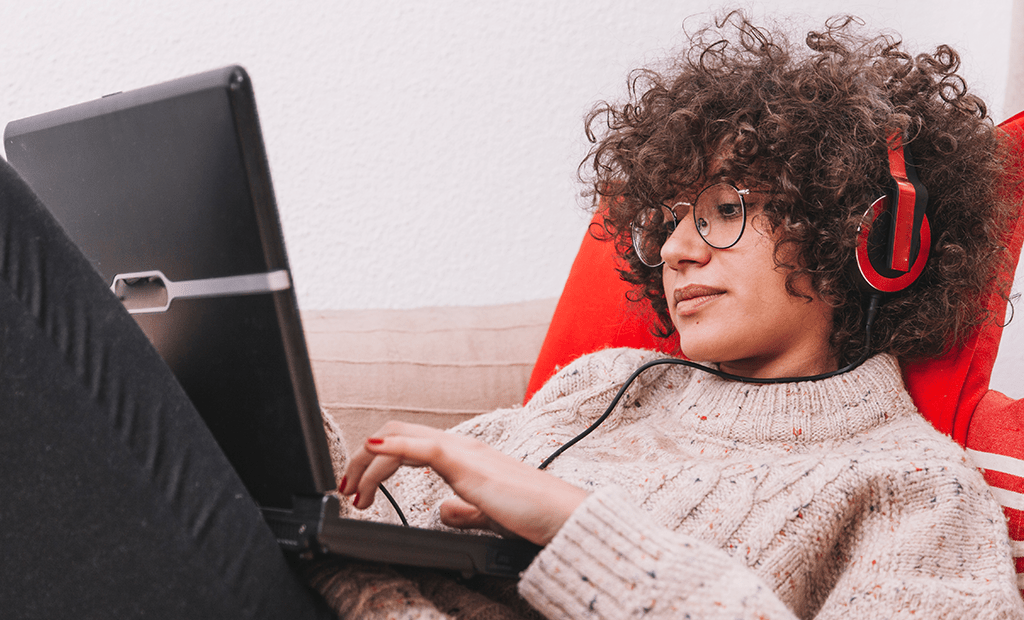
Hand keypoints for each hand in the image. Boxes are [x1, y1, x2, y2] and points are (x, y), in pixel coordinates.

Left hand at [339, 421, 587, 545]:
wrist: (561, 517)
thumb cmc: (532, 515)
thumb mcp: (487, 514)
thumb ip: (464, 511)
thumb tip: (443, 512)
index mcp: (463, 457)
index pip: (408, 444)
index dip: (377, 463)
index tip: (360, 491)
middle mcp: (460, 447)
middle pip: (396, 433)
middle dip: (362, 460)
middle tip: (347, 489)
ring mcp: (463, 451)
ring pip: (400, 436)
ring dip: (368, 463)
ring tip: (354, 492)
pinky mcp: (466, 463)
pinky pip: (422, 446)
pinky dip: (392, 446)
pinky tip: (373, 452)